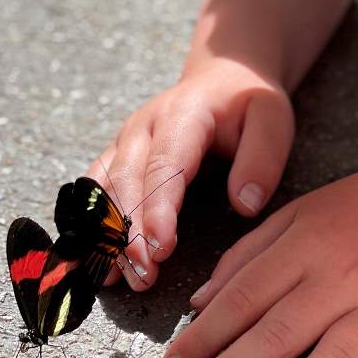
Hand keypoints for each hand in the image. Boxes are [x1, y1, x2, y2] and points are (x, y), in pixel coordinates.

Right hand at [85, 58, 294, 288]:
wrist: (222, 77)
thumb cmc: (247, 102)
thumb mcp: (272, 118)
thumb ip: (262, 159)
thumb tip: (245, 205)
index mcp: (182, 114)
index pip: (165, 164)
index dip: (158, 207)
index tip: (161, 247)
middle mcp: (143, 127)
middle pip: (127, 181)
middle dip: (130, 232)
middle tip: (144, 276)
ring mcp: (125, 142)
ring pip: (103, 190)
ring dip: (107, 235)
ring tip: (119, 280)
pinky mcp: (116, 157)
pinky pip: (93, 193)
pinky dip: (88, 226)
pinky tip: (85, 261)